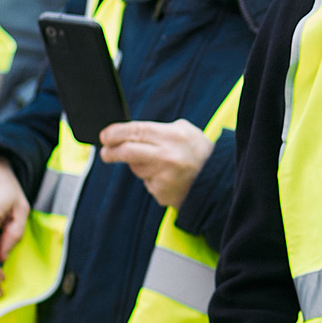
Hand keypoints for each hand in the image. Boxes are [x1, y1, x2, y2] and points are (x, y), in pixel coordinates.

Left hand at [98, 120, 213, 209]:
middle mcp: (166, 156)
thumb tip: (130, 133)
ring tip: (159, 164)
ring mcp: (163, 176)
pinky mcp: (162, 193)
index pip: (135, 131)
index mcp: (172, 136)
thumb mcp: (185, 131)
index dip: (115, 133)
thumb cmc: (199, 151)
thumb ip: (158, 130)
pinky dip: (153, 179)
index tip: (104, 136)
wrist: (218, 180)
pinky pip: (148, 183)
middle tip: (105, 152)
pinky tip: (168, 177)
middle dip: (111, 151)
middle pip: (127, 152)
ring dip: (140, 165)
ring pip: (137, 169)